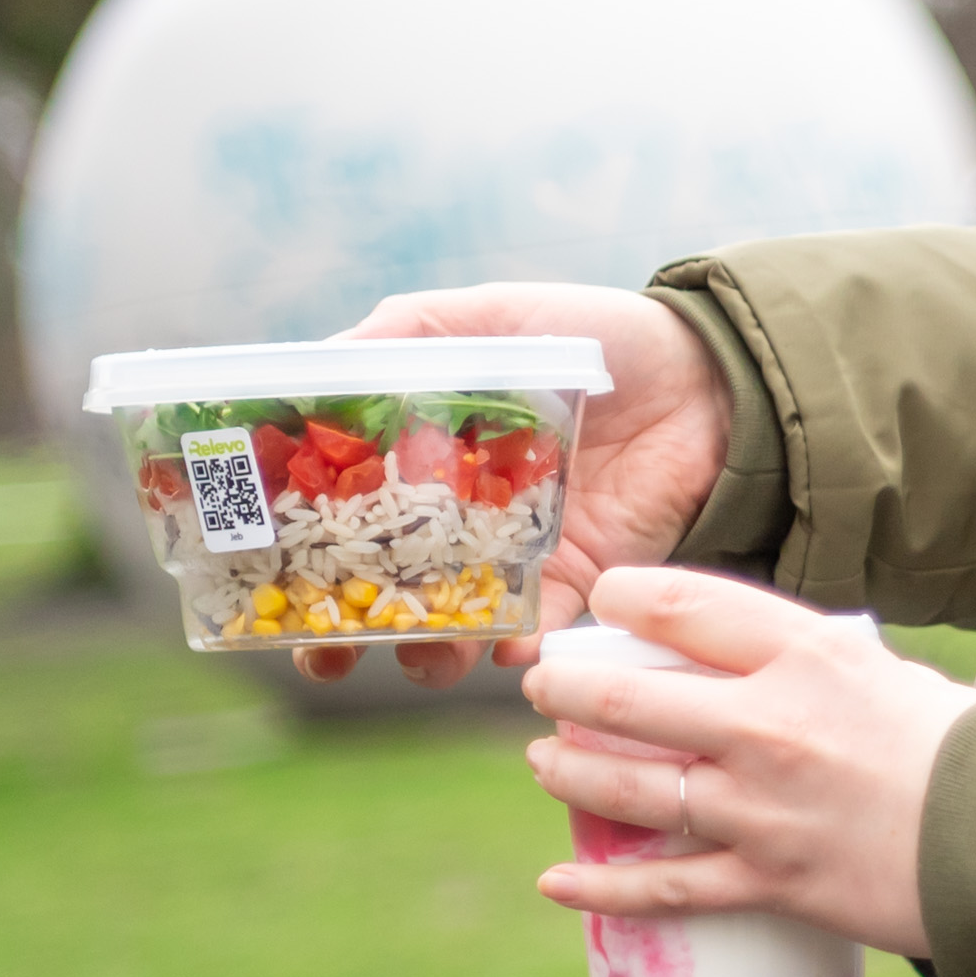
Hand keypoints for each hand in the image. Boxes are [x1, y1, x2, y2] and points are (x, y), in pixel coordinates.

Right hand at [287, 284, 731, 688]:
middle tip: (329, 658)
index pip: (346, 515)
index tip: (265, 588)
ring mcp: (518, 556)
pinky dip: (521, 648)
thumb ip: (405, 335)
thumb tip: (316, 365)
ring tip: (425, 654)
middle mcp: (462, 518)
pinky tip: (512, 648)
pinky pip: (539, 631)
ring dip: (431, 652)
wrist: (710, 379)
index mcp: (426, 458)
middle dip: (350, 635)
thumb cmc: (599, 335)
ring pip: (455, 627)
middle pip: (386, 590)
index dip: (299, 554)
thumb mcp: (490, 318)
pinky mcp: (581, 582)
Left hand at [519, 569, 975, 956]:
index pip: (681, 607)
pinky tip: (556, 880)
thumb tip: (734, 662)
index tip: (599, 602)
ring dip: (570, 772)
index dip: (620, 598)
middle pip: (628, 698)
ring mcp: (761, 807)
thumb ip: (801, 662)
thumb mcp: (878, 670)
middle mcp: (769, 724)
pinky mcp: (769, 879)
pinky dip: (602, 887)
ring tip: (544, 761)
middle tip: (543, 684)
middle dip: (566, 689)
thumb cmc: (958, 747)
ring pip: (631, 787)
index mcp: (804, 654)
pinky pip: (665, 887)